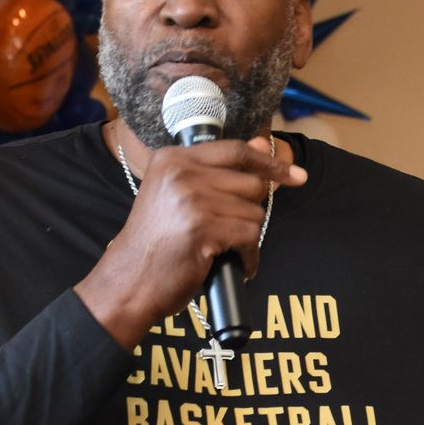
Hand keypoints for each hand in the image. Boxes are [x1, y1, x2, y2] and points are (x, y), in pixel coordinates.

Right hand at [78, 136, 306, 347]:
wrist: (129, 281)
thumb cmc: (155, 243)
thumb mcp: (177, 196)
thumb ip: (216, 171)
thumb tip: (259, 144)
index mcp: (173, 158)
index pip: (235, 150)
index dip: (269, 162)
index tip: (294, 174)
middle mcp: (181, 172)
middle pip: (250, 183)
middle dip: (250, 210)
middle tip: (231, 230)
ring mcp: (192, 199)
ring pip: (253, 212)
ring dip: (247, 236)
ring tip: (225, 249)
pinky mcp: (202, 227)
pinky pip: (250, 236)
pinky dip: (249, 256)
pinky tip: (235, 264)